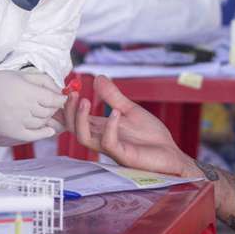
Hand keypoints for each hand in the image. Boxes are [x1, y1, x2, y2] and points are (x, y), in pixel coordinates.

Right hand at [0, 70, 66, 145]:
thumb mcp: (23, 75)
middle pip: (49, 111)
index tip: (61, 97)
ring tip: (42, 111)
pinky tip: (49, 130)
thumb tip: (60, 90)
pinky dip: (43, 134)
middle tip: (51, 103)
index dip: (60, 99)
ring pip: (42, 122)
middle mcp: (25, 108)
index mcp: (29, 92)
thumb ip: (44, 81)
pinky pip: (32, 135)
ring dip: (46, 118)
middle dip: (53, 107)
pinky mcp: (12, 131)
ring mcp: (19, 121)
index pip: (54, 99)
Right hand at [63, 75, 190, 175]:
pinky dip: (109, 127)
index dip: (67, 108)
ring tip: (84, 101)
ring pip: (85, 138)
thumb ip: (113, 96)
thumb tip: (97, 77)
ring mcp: (111, 149)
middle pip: (75, 129)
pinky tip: (115, 113)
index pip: (77, 120)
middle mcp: (102, 139)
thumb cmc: (150, 136)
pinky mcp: (124, 156)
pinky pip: (109, 143)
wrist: (170, 154)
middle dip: (70, 112)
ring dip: (81, 119)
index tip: (64, 91)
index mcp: (102, 128)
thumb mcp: (130, 110)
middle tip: (72, 94)